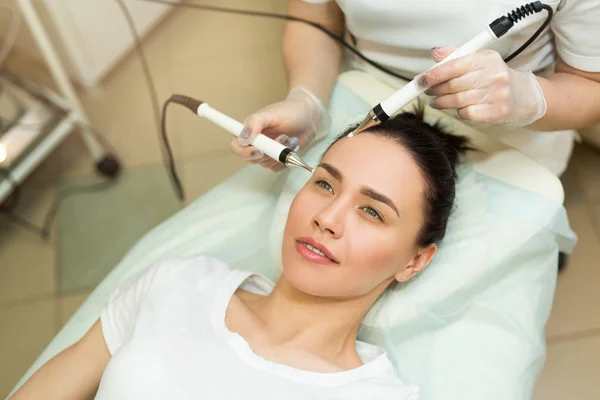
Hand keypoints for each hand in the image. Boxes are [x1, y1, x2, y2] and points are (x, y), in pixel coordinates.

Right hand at [231, 87, 329, 171]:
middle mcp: (255, 143)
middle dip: (269, 153)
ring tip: (291, 138)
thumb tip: (242, 138)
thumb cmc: (289, 111)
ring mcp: (267, 152)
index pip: (236, 147)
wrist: (308, 116)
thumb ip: (255, 123)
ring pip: (267, 164)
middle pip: (252, 159)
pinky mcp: (277, 158)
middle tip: (283, 138)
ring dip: (281, 153)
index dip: (244, 152)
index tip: (259, 151)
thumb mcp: (270, 114)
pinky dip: (287, 158)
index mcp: (248, 131)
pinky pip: (277, 167)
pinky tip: (293, 145)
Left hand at [423, 46, 546, 127]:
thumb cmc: (494, 77)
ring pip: (458, 101)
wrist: (522, 96)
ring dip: (441, 102)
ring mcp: (497, 94)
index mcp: (486, 59)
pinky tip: (457, 108)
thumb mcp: (478, 61)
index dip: (434, 74)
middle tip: (428, 91)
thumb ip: (456, 56)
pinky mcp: (497, 111)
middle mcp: (493, 75)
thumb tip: (435, 52)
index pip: (454, 66)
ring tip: (436, 101)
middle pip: (453, 85)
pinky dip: (458, 112)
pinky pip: (467, 113)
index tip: (421, 80)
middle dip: (435, 90)